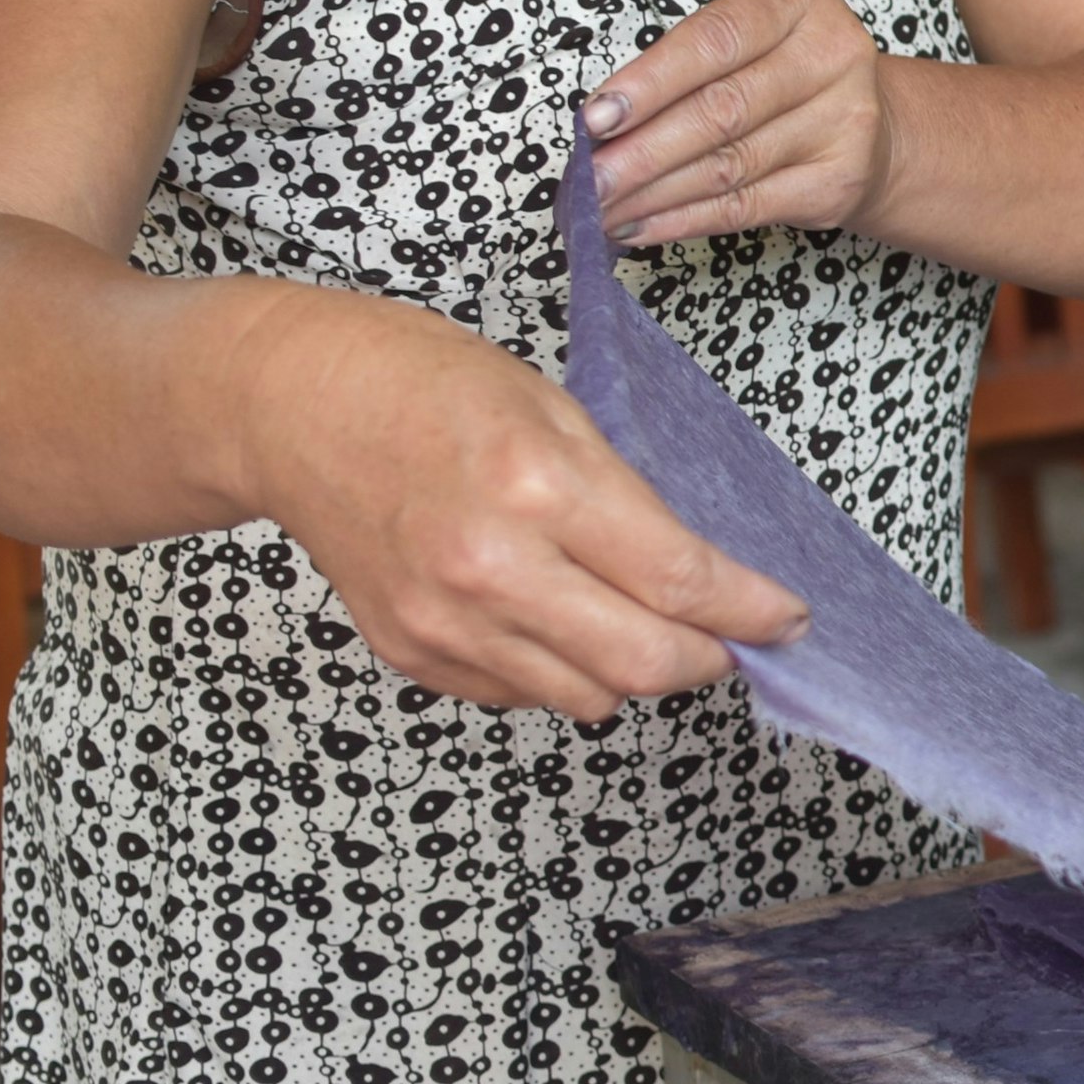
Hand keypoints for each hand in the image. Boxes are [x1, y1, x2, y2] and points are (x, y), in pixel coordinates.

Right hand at [238, 285, 805, 718]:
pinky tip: (559, 619)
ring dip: (633, 671)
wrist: (297, 406)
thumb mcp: (559, 412)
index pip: (679, 581)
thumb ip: (629, 501)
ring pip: (587, 697)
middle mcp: (490, 567)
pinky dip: (560, 672)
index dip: (751, 611)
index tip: (787, 618)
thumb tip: (701, 577)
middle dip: (708, 660)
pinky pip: (520, 695)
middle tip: (734, 638)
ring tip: (640, 621)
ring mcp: (444, 621)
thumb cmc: (430, 387)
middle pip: (642, 663)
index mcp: (539, 487)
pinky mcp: (411, 652)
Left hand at [586, 0, 894, 246]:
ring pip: (728, 165)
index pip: (715, 41)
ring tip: (601, 208)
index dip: (650, 82)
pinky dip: (685, 220)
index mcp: (799, 0)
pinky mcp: (840, 179)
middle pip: (721, 109)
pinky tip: (643, 225)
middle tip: (588, 180)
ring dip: (653, 193)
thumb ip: (686, 62)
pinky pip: (747, 206)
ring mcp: (844, 120)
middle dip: (641, 150)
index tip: (595, 119)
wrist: (871, 122)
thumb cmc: (784, 67)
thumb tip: (604, 124)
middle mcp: (833, 54)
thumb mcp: (746, 34)